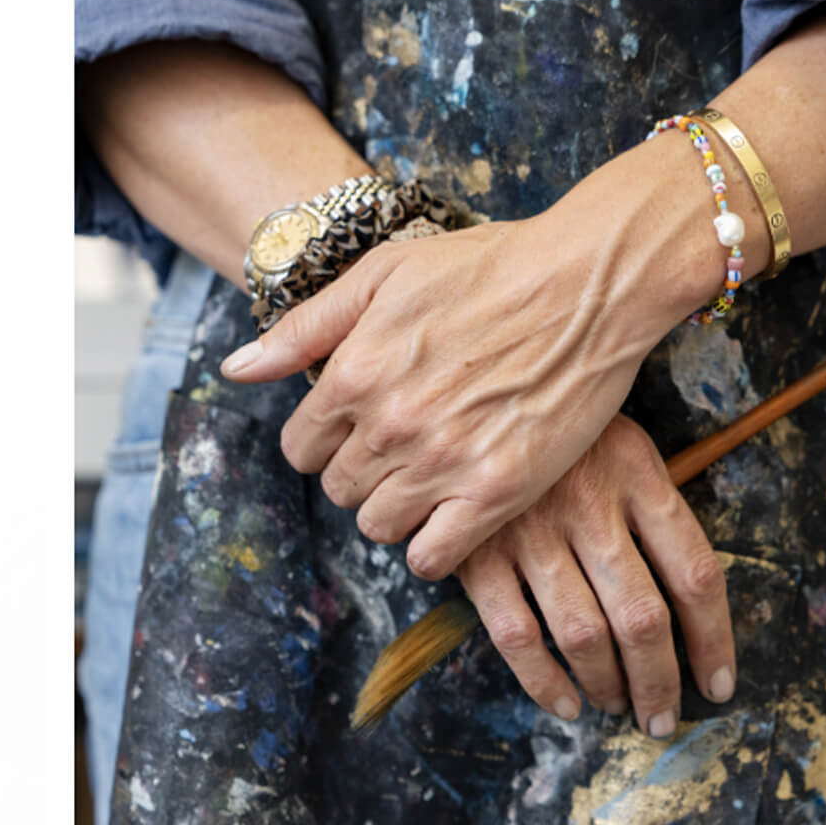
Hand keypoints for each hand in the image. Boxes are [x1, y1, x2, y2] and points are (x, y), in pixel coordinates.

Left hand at [219, 139, 731, 580]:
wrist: (590, 283)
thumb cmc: (491, 267)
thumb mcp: (385, 272)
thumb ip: (306, 327)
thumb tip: (235, 371)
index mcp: (354, 370)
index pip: (300, 447)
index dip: (327, 440)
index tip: (363, 427)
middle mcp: (389, 423)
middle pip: (339, 489)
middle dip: (362, 472)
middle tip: (407, 448)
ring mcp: (442, 461)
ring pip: (378, 527)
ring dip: (397, 510)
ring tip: (433, 477)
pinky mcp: (497, 491)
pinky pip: (433, 558)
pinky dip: (434, 549)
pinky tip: (454, 518)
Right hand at [457, 415, 734, 736]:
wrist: (462, 387)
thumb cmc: (554, 426)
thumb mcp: (617, 439)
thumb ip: (649, 507)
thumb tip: (688, 598)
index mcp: (637, 472)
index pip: (695, 572)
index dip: (714, 639)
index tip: (718, 683)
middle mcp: (589, 503)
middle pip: (642, 617)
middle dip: (659, 681)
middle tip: (663, 716)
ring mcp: (530, 529)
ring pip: (584, 633)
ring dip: (607, 685)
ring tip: (617, 705)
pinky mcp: (476, 551)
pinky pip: (516, 634)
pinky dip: (544, 681)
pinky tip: (565, 702)